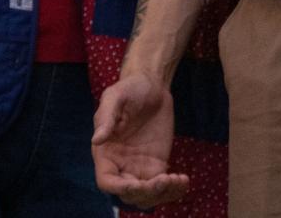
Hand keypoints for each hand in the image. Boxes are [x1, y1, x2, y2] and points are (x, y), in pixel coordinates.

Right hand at [91, 73, 188, 207]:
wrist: (152, 85)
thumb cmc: (129, 88)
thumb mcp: (115, 96)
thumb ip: (106, 117)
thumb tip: (97, 139)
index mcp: (106, 153)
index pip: (107, 181)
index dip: (120, 188)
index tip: (137, 184)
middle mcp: (121, 165)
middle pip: (129, 193)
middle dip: (146, 193)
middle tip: (164, 179)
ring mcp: (139, 167)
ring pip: (147, 195)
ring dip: (162, 195)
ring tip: (178, 179)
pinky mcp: (157, 164)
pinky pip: (162, 185)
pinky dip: (173, 189)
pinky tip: (183, 180)